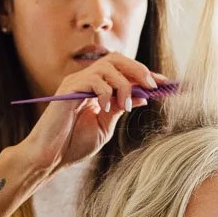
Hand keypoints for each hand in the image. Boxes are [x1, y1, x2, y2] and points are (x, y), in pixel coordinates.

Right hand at [17, 54, 157, 172]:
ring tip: (126, 106)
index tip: (166, 83)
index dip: (145, 74)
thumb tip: (144, 96)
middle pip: (117, 59)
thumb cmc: (74, 144)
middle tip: (153, 86)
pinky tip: (105, 108)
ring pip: (107, 66)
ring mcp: (76, 82)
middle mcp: (86, 80)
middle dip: (139, 70)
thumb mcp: (105, 126)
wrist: (51, 157)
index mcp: (96, 88)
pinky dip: (105, 92)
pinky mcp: (68, 89)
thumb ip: (121, 108)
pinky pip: (93, 79)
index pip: (123, 72)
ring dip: (123, 85)